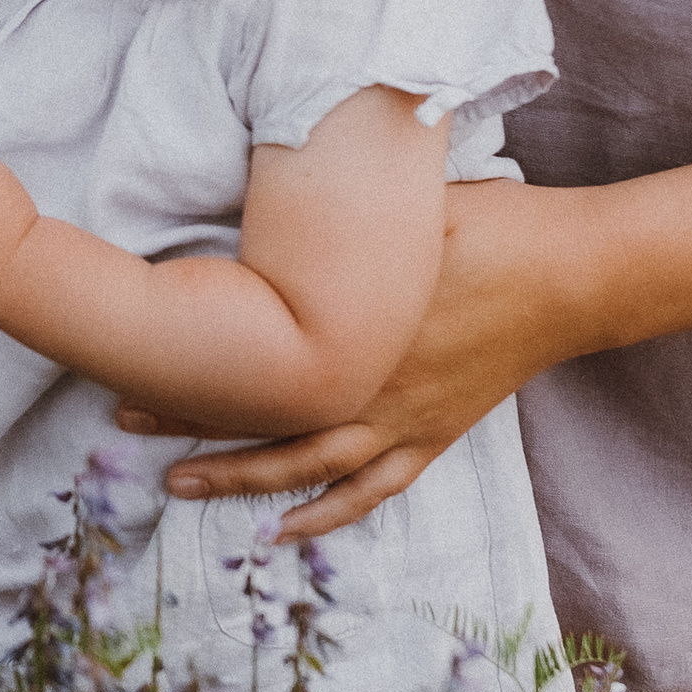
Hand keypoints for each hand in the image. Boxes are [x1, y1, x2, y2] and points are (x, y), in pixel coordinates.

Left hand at [115, 178, 591, 537]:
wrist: (568, 274)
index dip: (187, 368)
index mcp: (354, 327)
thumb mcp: (396, 200)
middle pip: (261, 414)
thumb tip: (274, 161)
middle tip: (124, 419)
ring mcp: (401, 418)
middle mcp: (367, 385)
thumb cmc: (485, 224)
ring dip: (241, 478)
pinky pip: (372, 489)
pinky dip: (327, 514)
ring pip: (306, 466)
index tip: (127, 365)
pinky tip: (285, 531)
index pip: (251, 359)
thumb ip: (334, 207)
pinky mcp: (434, 434)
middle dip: (189, 420)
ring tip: (178, 485)